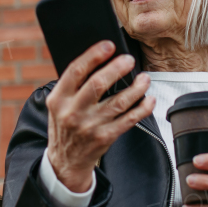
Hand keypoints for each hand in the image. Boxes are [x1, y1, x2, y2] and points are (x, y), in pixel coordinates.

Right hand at [45, 40, 154, 191]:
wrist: (65, 161)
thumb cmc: (64, 125)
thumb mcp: (58, 104)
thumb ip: (72, 85)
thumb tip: (100, 59)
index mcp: (58, 99)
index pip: (75, 71)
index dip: (93, 55)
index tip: (108, 45)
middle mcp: (73, 112)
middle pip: (98, 84)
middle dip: (117, 68)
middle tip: (129, 59)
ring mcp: (90, 126)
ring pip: (118, 102)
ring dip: (135, 88)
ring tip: (144, 78)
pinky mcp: (105, 137)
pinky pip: (128, 120)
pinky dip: (142, 108)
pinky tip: (149, 99)